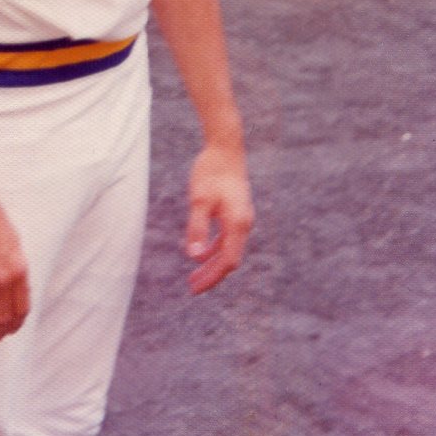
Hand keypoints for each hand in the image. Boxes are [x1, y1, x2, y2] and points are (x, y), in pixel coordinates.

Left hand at [184, 145, 253, 294]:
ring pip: (228, 249)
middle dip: (211, 275)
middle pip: (229, 259)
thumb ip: (197, 228)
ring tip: (194, 276)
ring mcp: (241, 217)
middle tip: (192, 287)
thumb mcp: (199, 200)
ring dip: (212, 263)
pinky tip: (201, 252)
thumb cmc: (211, 171)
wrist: (225, 147)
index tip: (195, 288)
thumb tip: (194, 257)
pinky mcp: (236, 211)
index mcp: (237, 224)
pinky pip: (227, 237)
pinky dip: (214, 248)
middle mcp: (244, 224)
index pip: (227, 261)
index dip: (212, 277)